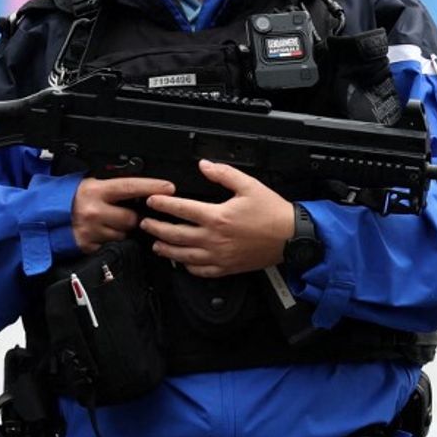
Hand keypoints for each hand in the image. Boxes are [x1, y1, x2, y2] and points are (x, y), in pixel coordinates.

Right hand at [72, 176, 172, 253]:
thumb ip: (115, 188)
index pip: (130, 187)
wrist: (45, 216)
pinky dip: (110, 241)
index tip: (170, 188)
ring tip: (107, 223)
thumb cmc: (73, 198)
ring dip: (120, 230)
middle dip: (131, 217)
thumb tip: (144, 188)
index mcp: (97, 190)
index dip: (152, 187)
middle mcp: (94, 210)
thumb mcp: (93, 185)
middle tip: (121, 213)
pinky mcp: (88, 246)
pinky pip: (111, 245)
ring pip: (122, 234)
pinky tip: (101, 233)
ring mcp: (91, 230)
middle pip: (131, 218)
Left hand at [138, 160, 295, 277]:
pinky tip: (183, 262)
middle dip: (156, 228)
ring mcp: (219, 256)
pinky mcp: (227, 268)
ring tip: (156, 245)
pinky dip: (188, 267)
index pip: (181, 209)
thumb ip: (224, 174)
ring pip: (183, 256)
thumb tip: (205, 165)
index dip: (163, 204)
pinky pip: (200, 271)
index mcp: (217, 217)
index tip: (152, 200)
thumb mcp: (249, 185)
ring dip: (166, 250)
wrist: (291, 237)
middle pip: (175, 235)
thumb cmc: (273, 213)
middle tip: (146, 223)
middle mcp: (214, 238)